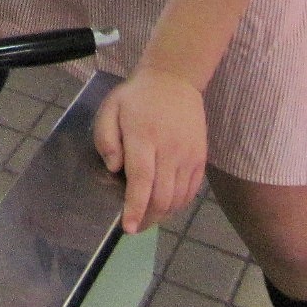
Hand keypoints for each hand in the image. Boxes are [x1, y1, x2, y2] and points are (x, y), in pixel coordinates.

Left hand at [92, 66, 207, 234]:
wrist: (174, 80)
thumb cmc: (136, 97)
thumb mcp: (111, 108)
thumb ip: (106, 138)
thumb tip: (114, 168)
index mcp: (144, 137)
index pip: (141, 180)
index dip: (135, 207)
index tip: (127, 227)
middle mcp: (169, 149)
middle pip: (161, 196)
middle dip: (147, 218)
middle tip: (134, 226)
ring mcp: (189, 155)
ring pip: (178, 198)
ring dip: (163, 214)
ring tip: (148, 218)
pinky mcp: (201, 158)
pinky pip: (192, 191)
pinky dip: (179, 204)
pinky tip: (166, 205)